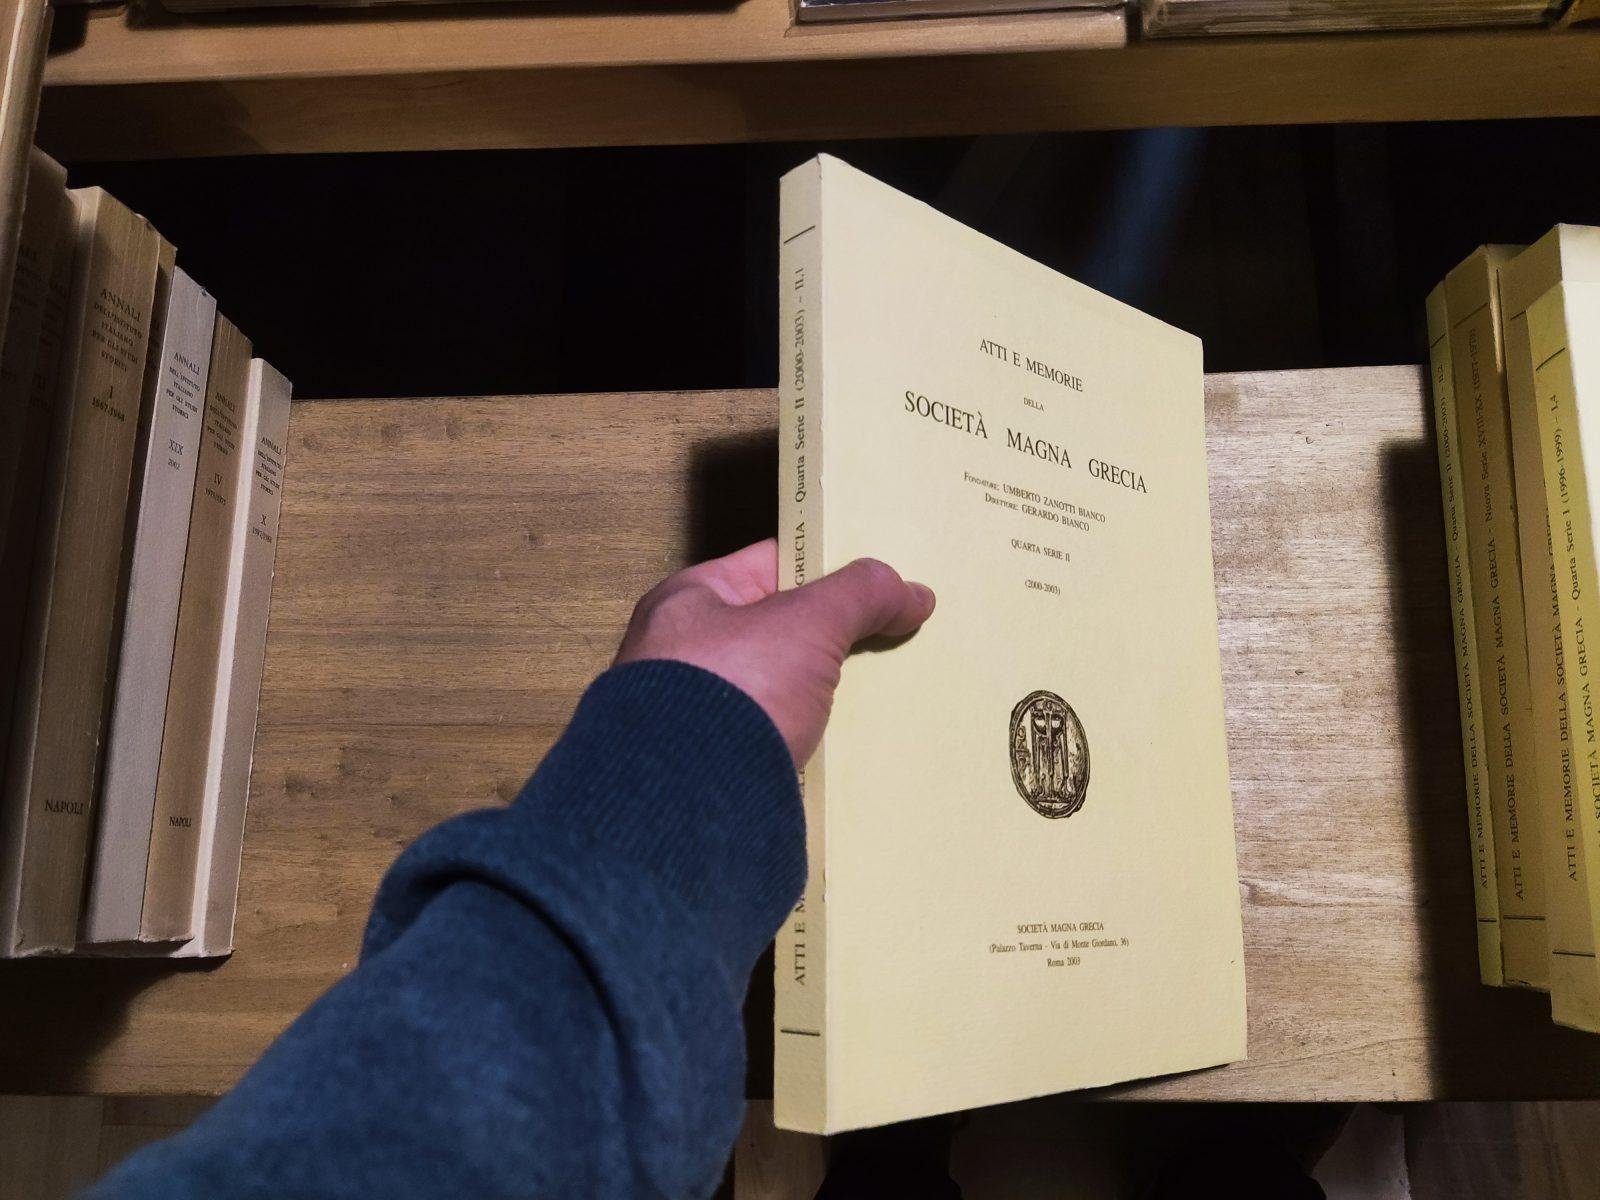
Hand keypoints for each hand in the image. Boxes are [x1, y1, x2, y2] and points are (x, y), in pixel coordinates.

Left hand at [615, 539, 934, 765]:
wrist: (688, 801)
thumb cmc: (728, 692)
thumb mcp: (807, 624)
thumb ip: (859, 596)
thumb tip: (912, 592)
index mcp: (687, 602)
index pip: (768, 565)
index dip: (824, 567)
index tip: (876, 580)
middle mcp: (682, 655)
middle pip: (776, 632)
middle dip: (831, 637)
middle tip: (889, 637)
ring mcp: (696, 715)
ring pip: (779, 691)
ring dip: (824, 694)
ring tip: (882, 695)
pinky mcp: (714, 766)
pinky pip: (774, 740)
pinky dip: (810, 741)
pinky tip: (850, 746)